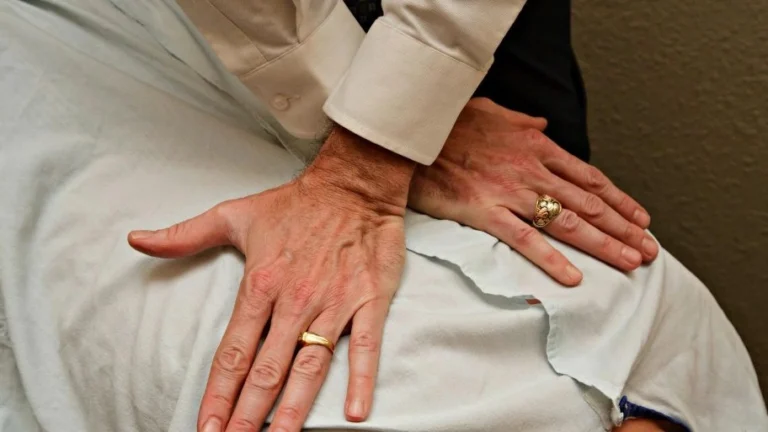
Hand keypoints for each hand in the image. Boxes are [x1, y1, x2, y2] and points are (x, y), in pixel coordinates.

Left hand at [129, 127, 414, 430]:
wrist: (354, 185)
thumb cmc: (295, 204)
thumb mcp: (234, 215)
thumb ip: (184, 234)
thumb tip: (137, 240)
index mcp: (260, 285)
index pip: (233, 353)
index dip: (217, 394)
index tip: (205, 427)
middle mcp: (294, 301)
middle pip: (266, 371)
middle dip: (246, 416)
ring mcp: (333, 303)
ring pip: (309, 367)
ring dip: (293, 410)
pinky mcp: (369, 301)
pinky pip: (366, 347)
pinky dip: (360, 379)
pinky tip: (353, 413)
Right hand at [409, 98, 657, 285]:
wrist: (411, 134)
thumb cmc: (448, 123)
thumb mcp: (490, 111)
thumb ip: (521, 121)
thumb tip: (543, 124)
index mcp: (535, 146)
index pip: (588, 178)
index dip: (619, 200)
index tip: (641, 218)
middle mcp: (531, 170)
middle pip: (587, 204)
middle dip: (623, 228)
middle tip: (649, 249)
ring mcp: (510, 192)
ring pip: (567, 223)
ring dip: (603, 244)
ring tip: (630, 263)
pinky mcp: (485, 212)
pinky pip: (524, 240)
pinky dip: (551, 260)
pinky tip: (574, 278)